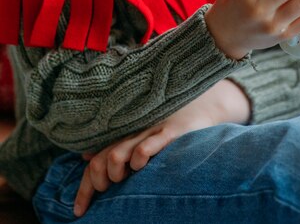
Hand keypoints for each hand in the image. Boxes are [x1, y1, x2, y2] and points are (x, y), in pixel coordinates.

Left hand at [73, 80, 249, 216]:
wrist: (202, 107)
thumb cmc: (168, 126)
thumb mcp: (140, 135)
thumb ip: (115, 146)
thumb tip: (86, 158)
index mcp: (125, 136)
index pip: (94, 163)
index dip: (84, 189)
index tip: (79, 211)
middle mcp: (133, 133)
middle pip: (100, 162)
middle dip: (97, 183)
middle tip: (107, 192)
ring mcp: (150, 132)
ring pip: (117, 155)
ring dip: (114, 174)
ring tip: (123, 180)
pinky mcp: (169, 133)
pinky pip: (145, 148)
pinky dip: (137, 159)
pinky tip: (141, 167)